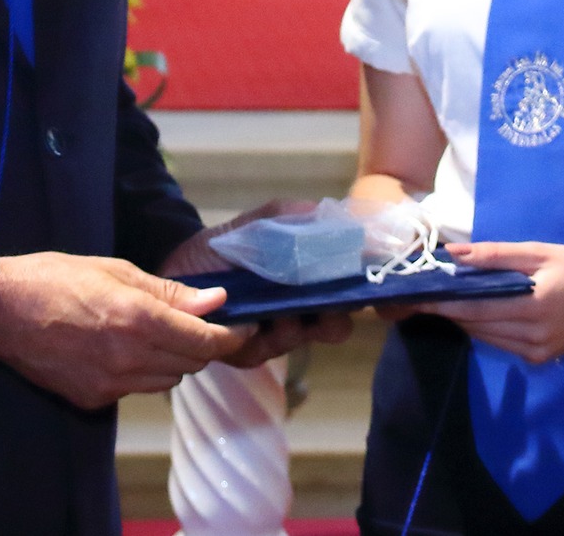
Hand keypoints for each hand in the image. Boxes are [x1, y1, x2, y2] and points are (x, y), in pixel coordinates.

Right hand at [0, 252, 252, 409]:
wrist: (0, 312)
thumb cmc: (54, 279)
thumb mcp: (116, 270)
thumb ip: (169, 292)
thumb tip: (215, 301)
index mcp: (138, 319)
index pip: (206, 341)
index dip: (233, 336)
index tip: (244, 327)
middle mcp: (129, 357)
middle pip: (191, 363)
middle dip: (201, 344)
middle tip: (196, 321)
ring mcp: (110, 383)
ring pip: (167, 380)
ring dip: (172, 359)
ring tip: (152, 331)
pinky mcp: (93, 399)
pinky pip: (135, 389)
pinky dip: (140, 371)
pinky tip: (120, 348)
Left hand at [158, 201, 355, 365]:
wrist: (180, 264)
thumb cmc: (227, 246)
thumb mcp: (262, 224)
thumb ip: (292, 217)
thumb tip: (330, 212)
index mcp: (311, 284)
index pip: (351, 295)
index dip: (374, 298)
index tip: (384, 296)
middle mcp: (299, 314)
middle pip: (335, 326)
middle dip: (335, 318)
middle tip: (329, 305)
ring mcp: (273, 336)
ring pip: (300, 340)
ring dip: (296, 327)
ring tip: (285, 314)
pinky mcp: (244, 352)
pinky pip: (261, 351)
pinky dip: (259, 337)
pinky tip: (253, 325)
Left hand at [420, 241, 563, 363]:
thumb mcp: (540, 253)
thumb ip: (495, 255)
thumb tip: (454, 254)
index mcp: (532, 307)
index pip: (474, 309)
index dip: (443, 303)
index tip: (415, 295)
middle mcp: (532, 336)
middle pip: (476, 325)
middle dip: (449, 310)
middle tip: (424, 294)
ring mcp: (537, 351)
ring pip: (486, 337)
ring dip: (465, 319)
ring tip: (446, 299)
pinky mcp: (541, 359)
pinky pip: (502, 344)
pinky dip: (486, 328)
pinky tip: (480, 311)